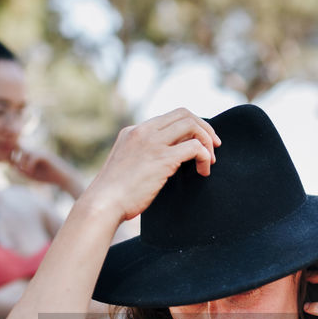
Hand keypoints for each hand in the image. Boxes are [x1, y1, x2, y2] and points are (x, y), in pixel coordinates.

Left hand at [10, 147, 73, 190]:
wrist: (63, 178)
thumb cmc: (48, 177)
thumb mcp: (31, 175)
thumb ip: (22, 170)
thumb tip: (13, 166)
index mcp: (31, 154)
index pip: (18, 150)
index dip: (13, 157)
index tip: (12, 166)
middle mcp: (35, 151)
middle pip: (20, 148)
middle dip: (15, 157)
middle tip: (15, 167)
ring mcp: (41, 152)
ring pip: (26, 152)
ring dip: (22, 162)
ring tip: (24, 172)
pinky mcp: (46, 156)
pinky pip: (33, 157)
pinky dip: (29, 165)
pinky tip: (30, 172)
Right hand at [76, 108, 219, 225]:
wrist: (102, 204)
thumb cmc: (113, 194)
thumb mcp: (126, 165)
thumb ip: (142, 157)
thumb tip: (163, 163)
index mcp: (134, 131)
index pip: (170, 117)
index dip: (190, 126)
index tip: (200, 141)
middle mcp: (143, 131)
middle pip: (184, 114)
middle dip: (205, 128)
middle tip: (214, 146)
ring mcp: (153, 143)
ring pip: (192, 126)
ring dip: (207, 142)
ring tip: (210, 161)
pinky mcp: (162, 158)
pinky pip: (194, 147)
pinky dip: (205, 156)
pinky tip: (203, 171)